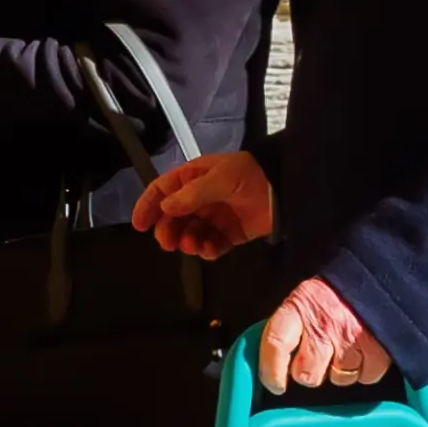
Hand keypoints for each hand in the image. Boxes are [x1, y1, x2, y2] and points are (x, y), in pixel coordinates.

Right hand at [134, 151, 276, 257]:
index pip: (162, 191)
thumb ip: (191, 194)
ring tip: (193, 245)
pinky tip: (209, 249)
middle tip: (169, 243)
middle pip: (173, 217)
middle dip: (168, 231)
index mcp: (194, 178)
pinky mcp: (230, 234)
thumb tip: (166, 208)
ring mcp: (215, 217)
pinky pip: (211, 245)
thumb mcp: (220, 178)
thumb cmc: (252, 175)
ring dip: (187, 242)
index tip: (139, 225)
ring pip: (190, 234)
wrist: (288, 189)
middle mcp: (200, 198)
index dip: (148, 206)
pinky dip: (207, 250)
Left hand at [256, 276, 390, 393]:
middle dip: (308, 373)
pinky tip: (363, 352)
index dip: (271, 371)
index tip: (274, 385)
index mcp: (299, 308)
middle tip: (314, 360)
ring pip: (339, 379)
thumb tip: (270, 360)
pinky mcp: (380, 349)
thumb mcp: (303, 299)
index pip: (275, 345)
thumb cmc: (335, 291)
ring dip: (339, 371)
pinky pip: (366, 377)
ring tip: (343, 349)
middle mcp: (325, 325)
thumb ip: (286, 327)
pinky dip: (364, 371)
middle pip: (307, 374)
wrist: (377, 274)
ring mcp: (353, 338)